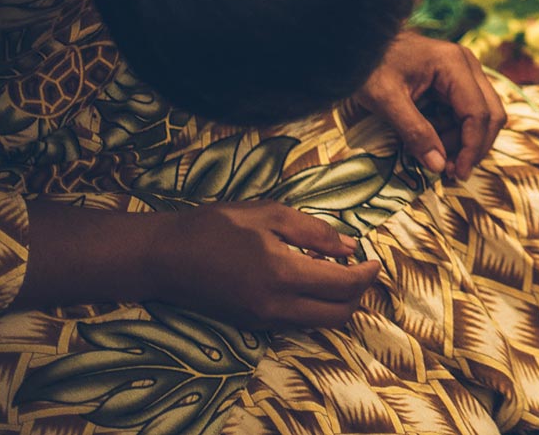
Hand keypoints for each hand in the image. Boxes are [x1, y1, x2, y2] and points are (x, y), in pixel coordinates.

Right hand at [146, 201, 380, 328]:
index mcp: (282, 274)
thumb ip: (314, 232)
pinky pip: (297, 322)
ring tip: (336, 271)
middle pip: (338, 315)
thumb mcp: (269, 214)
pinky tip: (309, 279)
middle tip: (361, 269)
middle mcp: (275, 306)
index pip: (343, 286)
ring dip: (337, 303)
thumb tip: (349, 246)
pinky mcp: (252, 324)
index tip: (374, 259)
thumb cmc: (215, 226)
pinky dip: (314, 306)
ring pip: (319, 323)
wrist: (164, 257)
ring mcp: (262, 320)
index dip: (366, 274)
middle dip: (358, 294)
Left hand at [357, 31, 506, 179]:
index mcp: (454, 64)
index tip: (457, 174)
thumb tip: (438, 166)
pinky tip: (432, 137)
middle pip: (491, 114)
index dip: (472, 148)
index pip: (479, 113)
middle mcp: (468, 65)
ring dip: (462, 140)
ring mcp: (465, 71)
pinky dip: (455, 130)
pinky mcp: (458, 79)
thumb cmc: (370, 66)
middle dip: (472, 146)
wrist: (360, 42)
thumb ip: (414, 132)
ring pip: (483, 114)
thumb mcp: (386, 100)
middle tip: (447, 170)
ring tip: (431, 151)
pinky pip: (468, 110)